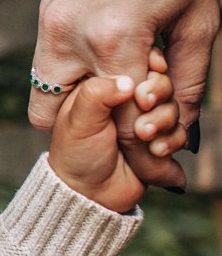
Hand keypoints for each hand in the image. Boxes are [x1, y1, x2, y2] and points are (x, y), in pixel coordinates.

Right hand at [30, 0, 217, 189]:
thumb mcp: (199, 24)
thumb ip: (190, 82)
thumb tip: (180, 133)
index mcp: (116, 40)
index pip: (122, 118)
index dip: (144, 142)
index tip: (159, 148)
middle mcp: (71, 37)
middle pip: (65, 119)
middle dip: (99, 130)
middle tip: (130, 123)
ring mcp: (50, 26)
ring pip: (44, 98)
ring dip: (78, 106)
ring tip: (114, 94)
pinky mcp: (44, 15)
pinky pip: (46, 66)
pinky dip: (73, 77)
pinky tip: (103, 64)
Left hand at [50, 48, 182, 210]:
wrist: (90, 194)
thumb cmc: (75, 155)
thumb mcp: (78, 122)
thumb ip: (97, 95)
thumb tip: (127, 80)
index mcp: (102, 85)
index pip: (133, 61)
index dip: (148, 63)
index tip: (152, 68)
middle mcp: (124, 98)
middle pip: (159, 81)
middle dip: (157, 94)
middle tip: (145, 106)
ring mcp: (143, 118)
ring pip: (172, 106)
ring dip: (163, 120)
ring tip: (143, 137)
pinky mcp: (158, 138)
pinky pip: (180, 131)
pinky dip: (172, 140)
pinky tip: (156, 151)